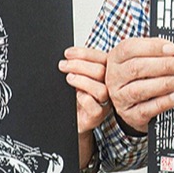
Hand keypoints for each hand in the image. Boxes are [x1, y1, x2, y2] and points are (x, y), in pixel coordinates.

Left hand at [59, 46, 110, 169]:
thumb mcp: (79, 77)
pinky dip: (83, 98)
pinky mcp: (98, 116)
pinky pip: (94, 106)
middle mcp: (110, 87)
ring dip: (82, 81)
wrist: (72, 119)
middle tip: (63, 65)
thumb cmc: (76, 97)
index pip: (102, 58)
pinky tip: (75, 95)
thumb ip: (81, 66)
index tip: (68, 53)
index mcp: (107, 74)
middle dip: (79, 65)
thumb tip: (70, 55)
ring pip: (101, 90)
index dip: (84, 53)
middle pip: (102, 71)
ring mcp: (105, 103)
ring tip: (69, 79)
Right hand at [105, 37, 173, 133]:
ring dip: (165, 84)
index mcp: (116, 58)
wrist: (129, 101)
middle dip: (164, 66)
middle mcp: (115, 77)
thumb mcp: (140, 58)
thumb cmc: (138, 75)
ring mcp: (120, 97)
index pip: (129, 49)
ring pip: (139, 90)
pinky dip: (163, 102)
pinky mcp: (129, 114)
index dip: (152, 47)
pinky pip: (145, 109)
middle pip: (136, 68)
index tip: (172, 49)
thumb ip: (155, 52)